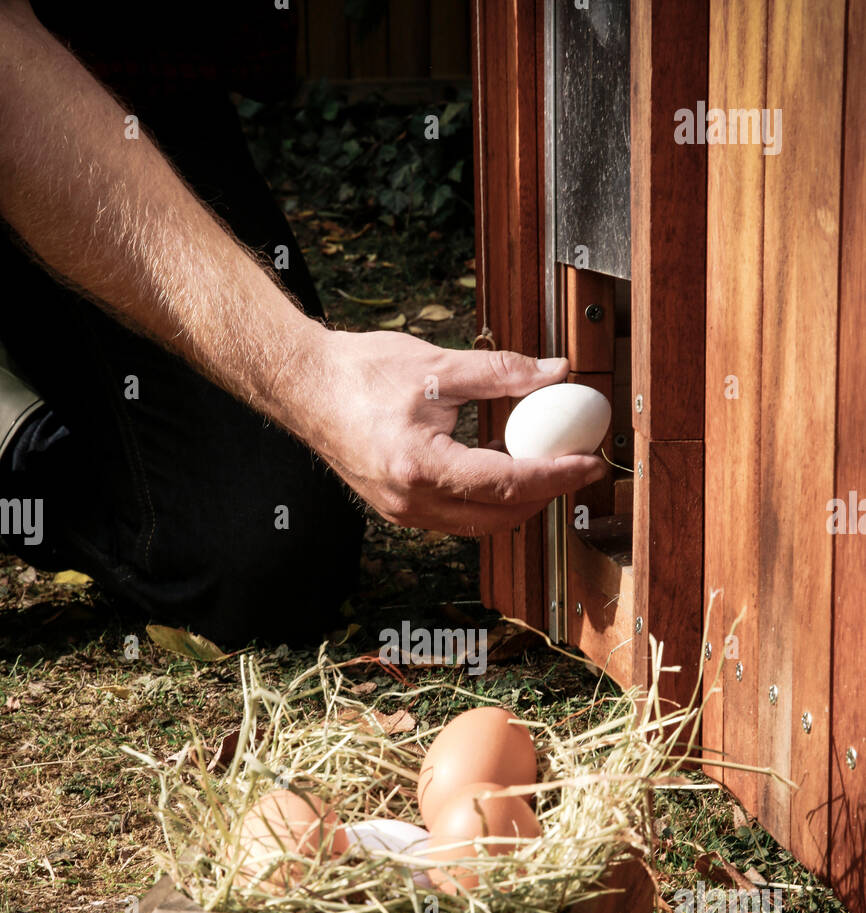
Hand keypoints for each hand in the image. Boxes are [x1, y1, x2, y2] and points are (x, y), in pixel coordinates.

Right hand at [290, 325, 607, 534]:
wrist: (305, 387)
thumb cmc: (359, 374)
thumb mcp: (438, 365)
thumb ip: (502, 372)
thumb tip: (555, 373)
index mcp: (420, 466)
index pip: (507, 483)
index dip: (557, 475)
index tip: (589, 463)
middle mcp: (412, 501)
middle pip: (501, 516)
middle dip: (546, 494)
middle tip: (577, 464)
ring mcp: (405, 512)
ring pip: (482, 523)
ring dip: (519, 499)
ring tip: (545, 461)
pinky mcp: (402, 510)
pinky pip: (459, 516)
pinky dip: (489, 497)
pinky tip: (503, 463)